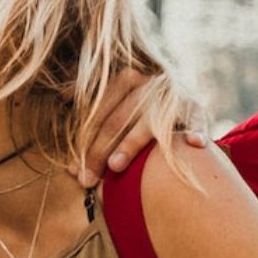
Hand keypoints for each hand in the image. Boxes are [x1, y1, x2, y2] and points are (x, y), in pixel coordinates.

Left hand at [74, 69, 208, 185]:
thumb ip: (91, 98)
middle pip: (117, 119)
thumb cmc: (140, 108)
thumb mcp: (118, 96)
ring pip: (147, 122)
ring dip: (131, 144)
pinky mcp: (195, 107)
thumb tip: (61, 97)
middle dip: (98, 151)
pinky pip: (196, 119)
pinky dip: (196, 130)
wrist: (180, 103)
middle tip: (86, 179)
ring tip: (115, 166)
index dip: (83, 140)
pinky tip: (194, 144)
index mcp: (127, 78)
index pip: (99, 111)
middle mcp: (149, 83)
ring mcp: (173, 95)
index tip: (72, 168)